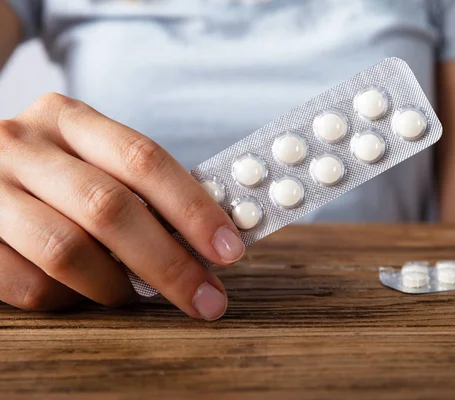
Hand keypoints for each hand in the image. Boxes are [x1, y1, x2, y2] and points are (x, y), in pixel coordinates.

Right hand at [0, 93, 244, 319]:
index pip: (143, 159)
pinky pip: (30, 285)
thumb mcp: (89, 159)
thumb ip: (138, 188)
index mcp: (68, 119)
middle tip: (208, 299)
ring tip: (137, 296)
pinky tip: (86, 295)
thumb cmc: (51, 175)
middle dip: (170, 263)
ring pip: (67, 251)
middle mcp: (22, 145)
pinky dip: (70, 301)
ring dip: (118, 287)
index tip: (230, 249)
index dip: (193, 207)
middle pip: (110, 209)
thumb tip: (210, 239)